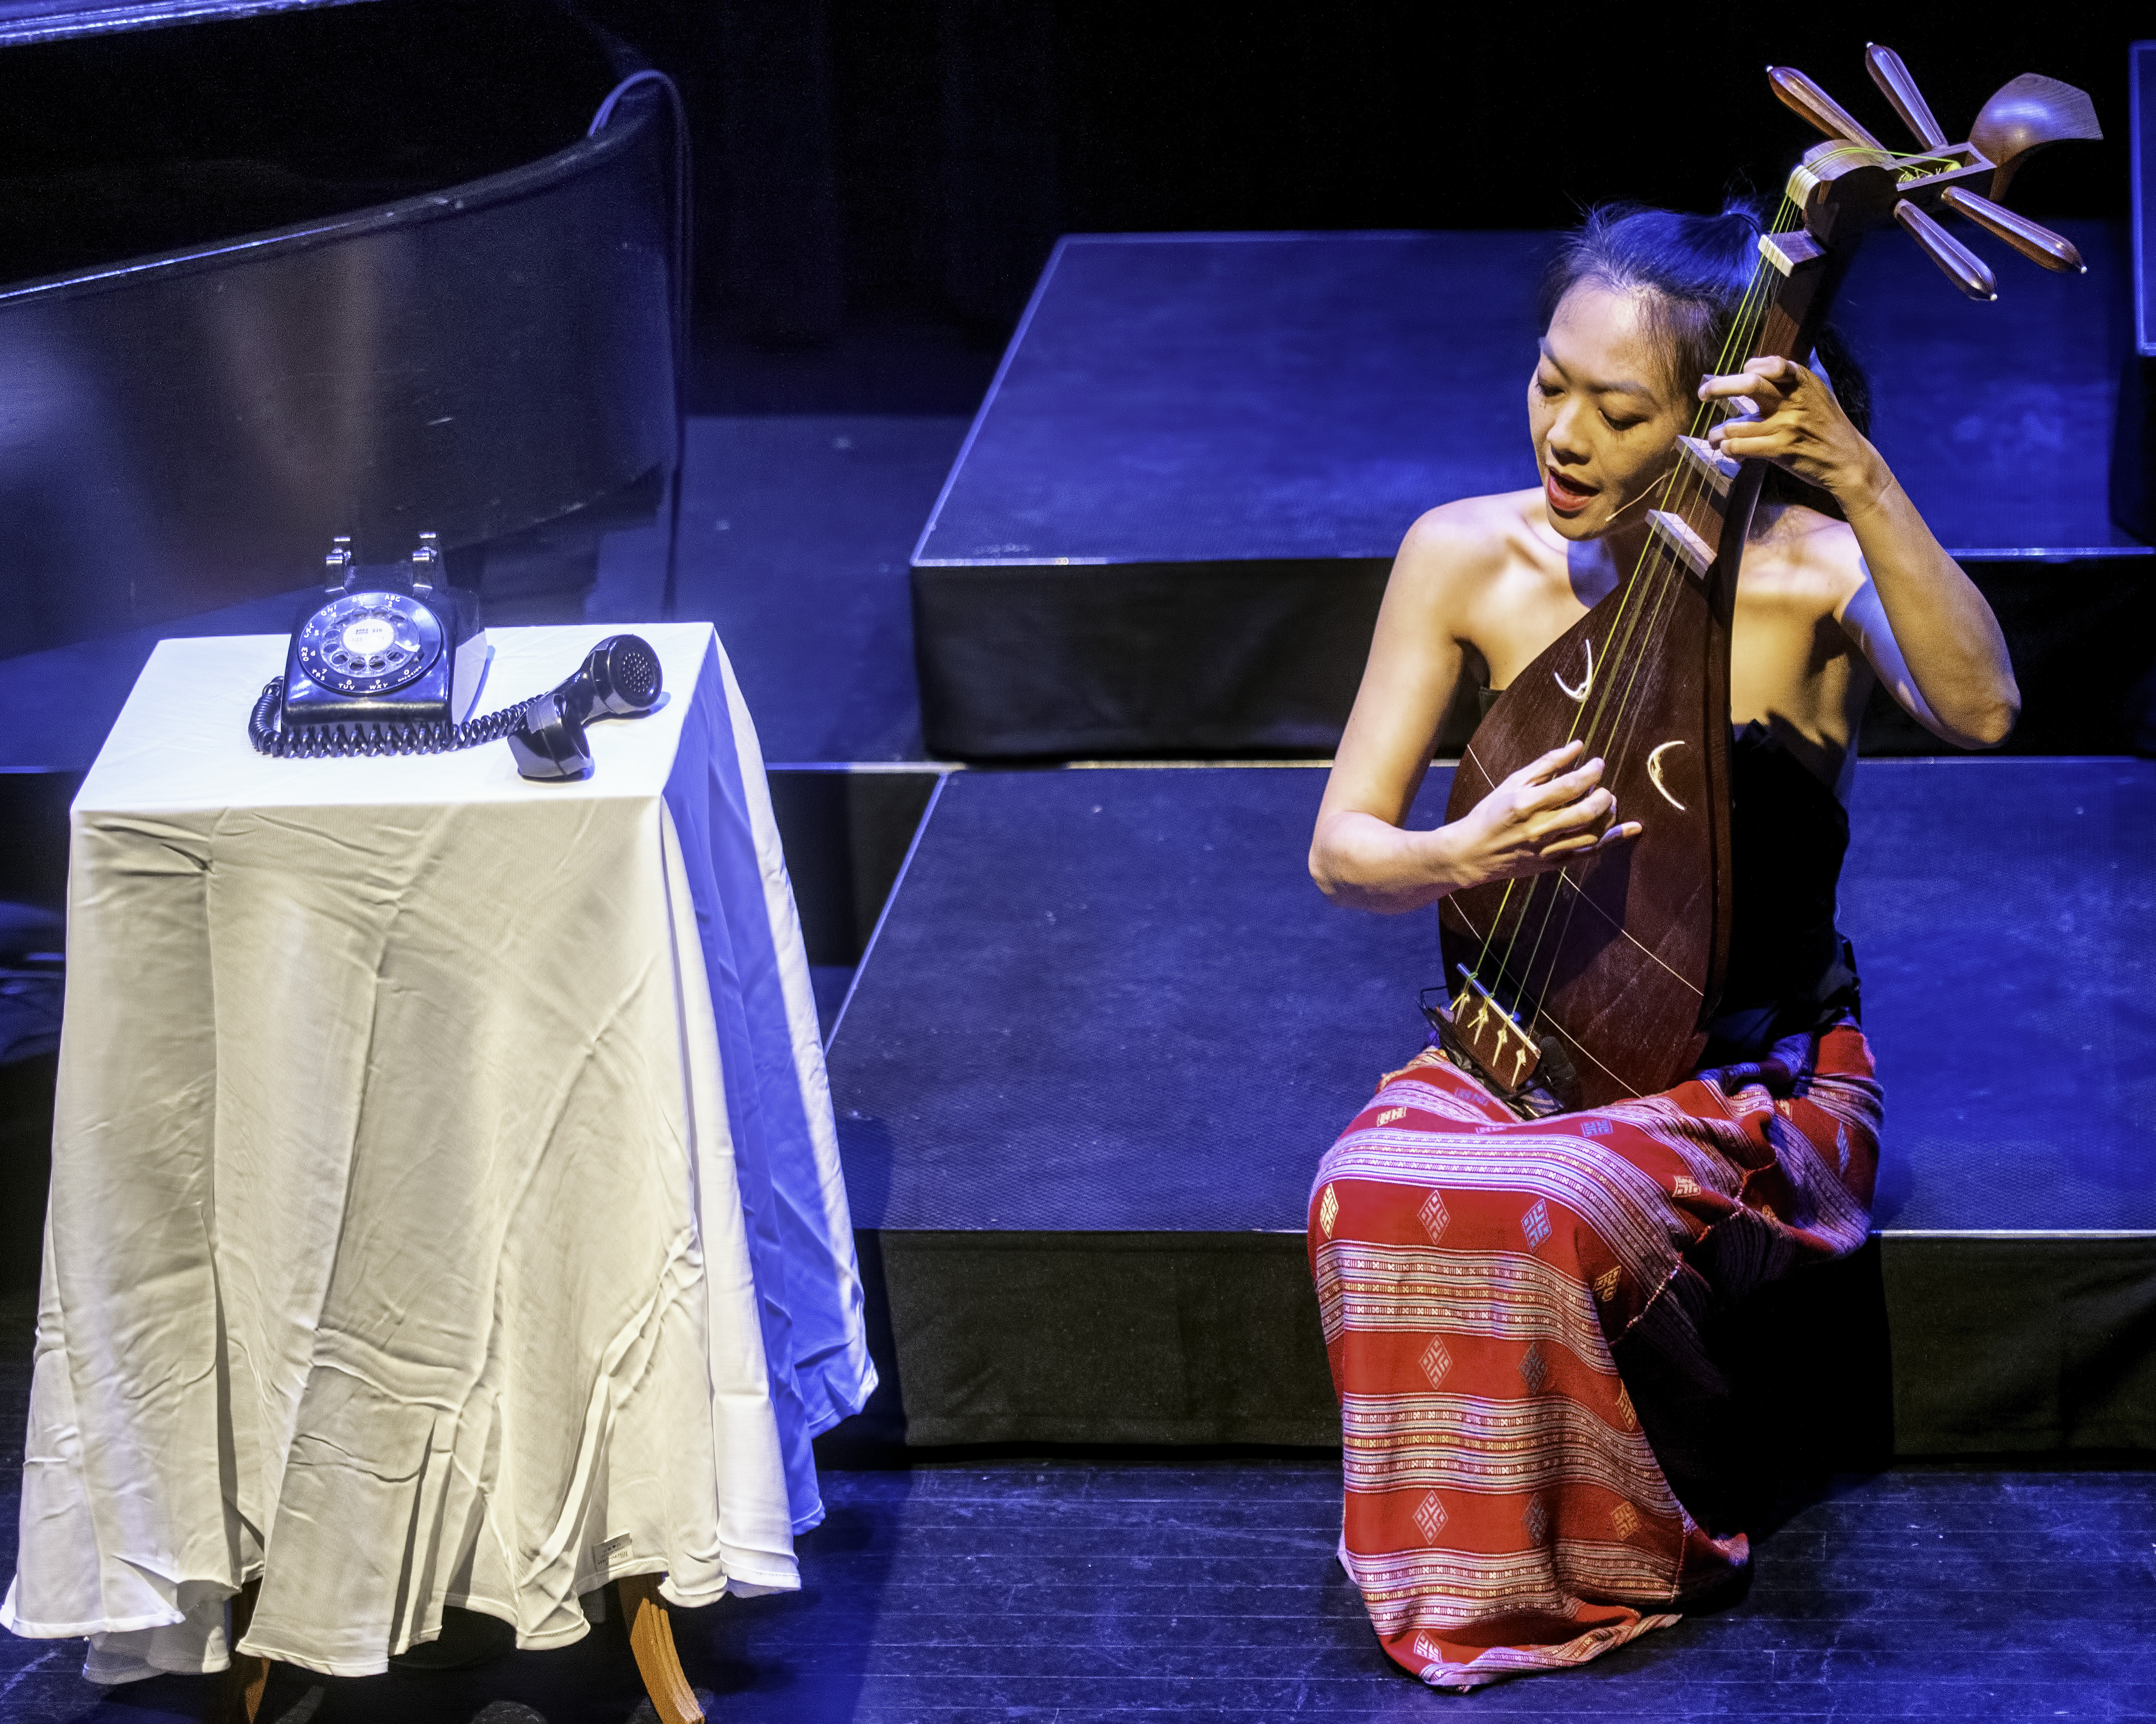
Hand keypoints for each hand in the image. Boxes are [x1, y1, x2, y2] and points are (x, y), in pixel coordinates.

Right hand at [1443, 739, 1640, 889]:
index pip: (1571, 786)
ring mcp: (1547, 849)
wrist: (1471, 854)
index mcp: (1525, 804)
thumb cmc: (1490, 813)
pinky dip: (1613, 840)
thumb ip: (1547, 764)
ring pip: (1593, 834)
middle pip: (1587, 811)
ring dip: (1609, 815)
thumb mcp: (1512, 783)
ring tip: (1606, 803)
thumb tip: (1578, 746)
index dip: (1591, 772)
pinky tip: (1630, 828)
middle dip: (1604, 795)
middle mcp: (1538, 828)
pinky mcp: (1553, 864)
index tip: (1598, 764)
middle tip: (1603, 787)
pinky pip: (1591, 853)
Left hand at [1701, 356, 1890, 514]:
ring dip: (1716, 433)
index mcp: (1804, 384)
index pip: (1773, 364)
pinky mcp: (1780, 451)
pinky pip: (1739, 446)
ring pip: (1735, 423)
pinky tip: (1727, 450)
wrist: (1849, 461)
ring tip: (1713, 438)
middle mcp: (1794, 402)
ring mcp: (1786, 426)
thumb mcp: (1820, 394)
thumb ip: (1795, 379)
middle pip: (1750, 385)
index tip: (1741, 371)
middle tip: (1703, 393)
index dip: (1751, 366)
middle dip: (1719, 386)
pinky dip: (1727, 448)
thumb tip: (1767, 363)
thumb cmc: (1828, 426)